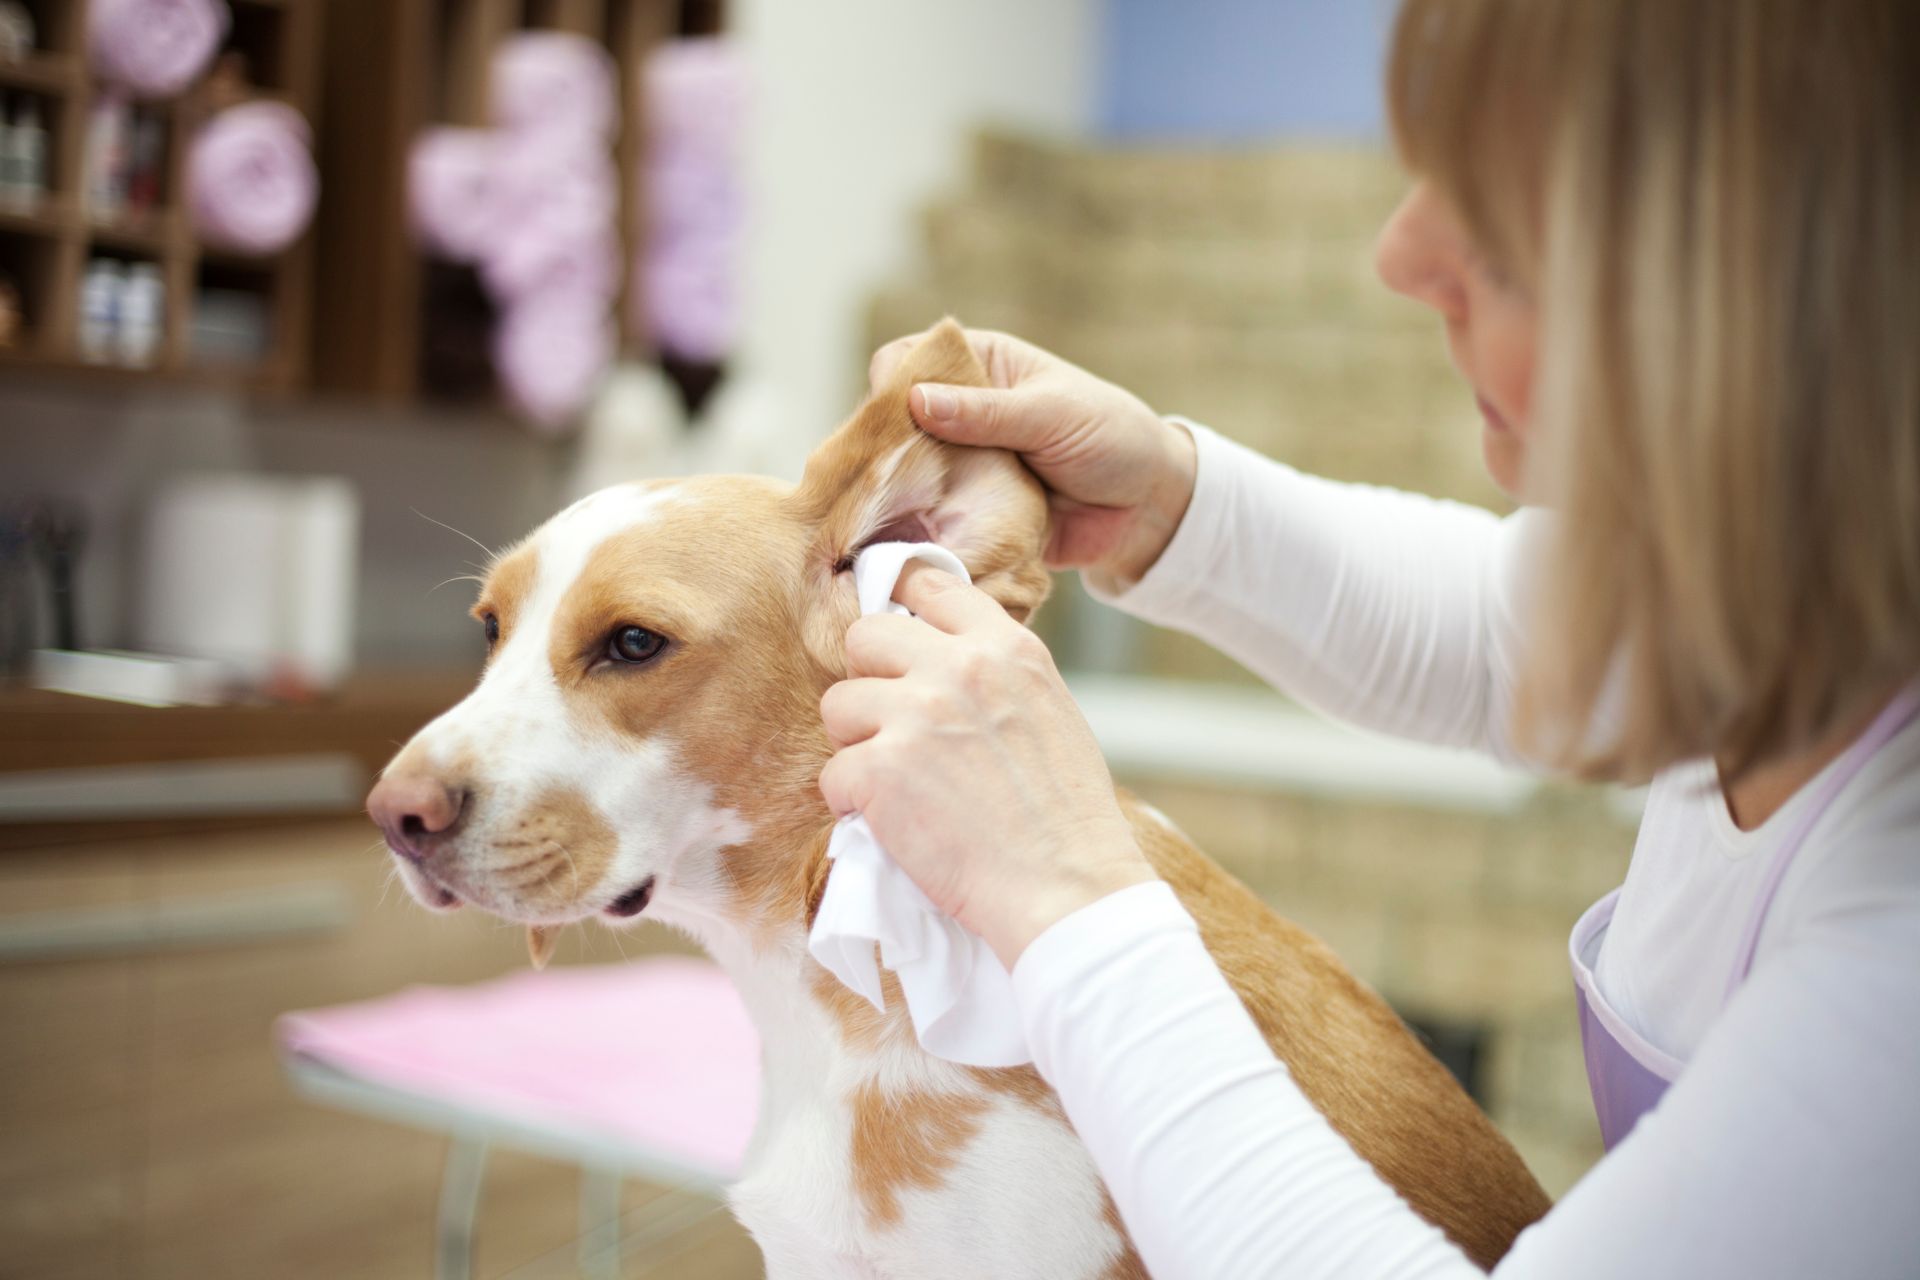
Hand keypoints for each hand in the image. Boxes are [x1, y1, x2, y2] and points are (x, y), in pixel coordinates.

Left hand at [818, 562, 1157, 968]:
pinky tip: (891, 822)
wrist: (1066, 886)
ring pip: (837, 704)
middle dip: (868, 680)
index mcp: (1006, 648)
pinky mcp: (880, 770)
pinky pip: (833, 774)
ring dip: (856, 744)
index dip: (902, 610)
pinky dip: (851, 804)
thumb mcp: (1048, 710)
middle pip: (865, 636)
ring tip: (895, 782)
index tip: (896, 643)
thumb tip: (938, 658)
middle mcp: (958, 668)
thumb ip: (993, 674)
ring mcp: (914, 715)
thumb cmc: (1065, 815)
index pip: (930, 585)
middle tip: (889, 726)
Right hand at [870, 326, 1197, 585]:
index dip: (890, 383)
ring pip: (905, 475)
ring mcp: (961, 465)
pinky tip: (904, 544)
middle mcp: (961, 413)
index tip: (885, 418)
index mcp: (980, 366)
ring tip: (882, 517)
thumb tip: (916, 400)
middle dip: (881, 448)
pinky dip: (920, 532)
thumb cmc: (1111, 438)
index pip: (909, 358)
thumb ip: (986, 412)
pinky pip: (930, 520)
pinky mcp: (968, 513)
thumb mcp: (1051, 414)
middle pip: (894, 422)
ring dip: (897, 494)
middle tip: (877, 478)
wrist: (1148, 510)